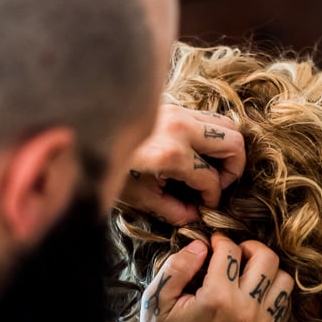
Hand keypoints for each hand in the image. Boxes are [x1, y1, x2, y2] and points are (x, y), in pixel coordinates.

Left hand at [120, 104, 244, 225]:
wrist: (88, 133)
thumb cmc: (110, 168)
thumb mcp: (139, 197)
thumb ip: (172, 209)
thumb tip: (193, 216)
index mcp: (172, 155)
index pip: (211, 178)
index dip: (213, 197)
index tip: (207, 205)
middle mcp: (180, 129)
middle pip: (233, 142)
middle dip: (233, 168)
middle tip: (219, 183)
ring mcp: (178, 112)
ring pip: (226, 124)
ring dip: (226, 148)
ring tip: (213, 168)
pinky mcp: (174, 106)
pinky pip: (208, 117)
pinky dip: (212, 135)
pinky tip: (198, 153)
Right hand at [137, 233, 293, 321]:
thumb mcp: (156, 302)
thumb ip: (177, 267)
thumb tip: (200, 245)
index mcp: (217, 298)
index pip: (231, 250)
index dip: (218, 241)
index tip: (209, 245)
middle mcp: (245, 309)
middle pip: (266, 258)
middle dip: (248, 247)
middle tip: (231, 253)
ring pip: (283, 278)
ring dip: (265, 268)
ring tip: (244, 271)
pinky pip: (281, 300)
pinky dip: (269, 288)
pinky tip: (248, 291)